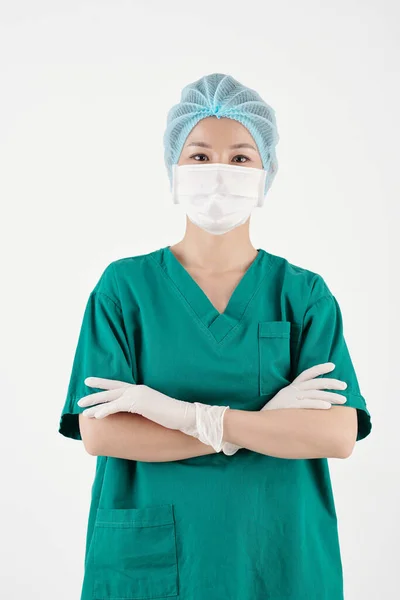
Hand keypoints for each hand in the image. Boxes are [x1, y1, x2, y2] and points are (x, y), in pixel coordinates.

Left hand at [77, 377, 228, 452]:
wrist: (184, 415)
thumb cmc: (172, 416)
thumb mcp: (154, 411)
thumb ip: (144, 410)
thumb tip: (137, 418)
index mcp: (141, 390)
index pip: (118, 385)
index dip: (104, 384)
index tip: (91, 382)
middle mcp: (137, 389)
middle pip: (110, 389)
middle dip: (94, 393)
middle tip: (80, 398)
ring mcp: (137, 395)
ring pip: (110, 398)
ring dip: (95, 404)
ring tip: (83, 410)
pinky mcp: (138, 403)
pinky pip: (116, 407)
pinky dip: (105, 411)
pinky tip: (96, 416)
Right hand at [222, 362, 346, 455]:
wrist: (256, 423)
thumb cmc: (273, 416)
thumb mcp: (284, 403)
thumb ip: (297, 400)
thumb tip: (314, 402)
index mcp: (290, 388)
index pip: (307, 374)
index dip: (319, 368)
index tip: (332, 365)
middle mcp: (291, 390)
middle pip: (315, 383)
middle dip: (331, 383)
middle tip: (344, 386)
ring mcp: (290, 398)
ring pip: (314, 394)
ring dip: (330, 396)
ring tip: (343, 400)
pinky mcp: (289, 407)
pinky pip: (306, 404)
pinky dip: (317, 404)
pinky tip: (328, 406)